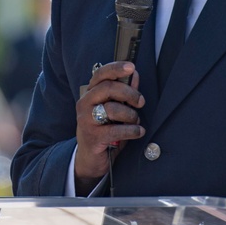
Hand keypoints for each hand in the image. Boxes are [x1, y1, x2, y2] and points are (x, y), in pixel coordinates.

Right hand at [73, 62, 144, 189]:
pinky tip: (138, 132)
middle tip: (141, 102)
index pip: (101, 74)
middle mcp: (84, 103)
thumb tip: (135, 75)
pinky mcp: (92, 136)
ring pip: (113, 108)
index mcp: (90, 93)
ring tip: (136, 122)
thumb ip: (124, 92)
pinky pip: (115, 129)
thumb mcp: (115, 109)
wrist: (90, 158)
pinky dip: (132, 130)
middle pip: (108, 88)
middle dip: (130, 93)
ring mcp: (86, 120)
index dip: (116, 68)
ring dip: (131, 115)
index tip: (131, 67)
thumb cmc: (105, 129)